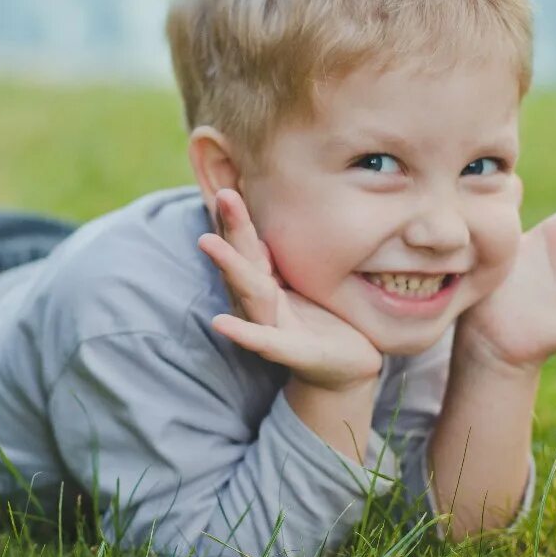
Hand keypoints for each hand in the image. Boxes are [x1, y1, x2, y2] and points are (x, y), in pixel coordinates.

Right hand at [198, 189, 382, 389]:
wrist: (346, 372)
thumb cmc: (327, 323)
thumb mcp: (309, 283)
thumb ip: (287, 258)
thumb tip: (274, 221)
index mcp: (269, 284)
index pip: (250, 245)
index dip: (238, 217)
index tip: (228, 184)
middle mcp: (264, 303)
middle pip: (245, 260)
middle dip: (232, 228)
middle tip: (223, 194)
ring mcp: (274, 327)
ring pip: (250, 293)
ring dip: (230, 266)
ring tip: (208, 242)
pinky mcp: (292, 353)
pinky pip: (265, 342)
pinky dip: (243, 333)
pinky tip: (219, 323)